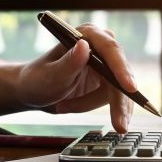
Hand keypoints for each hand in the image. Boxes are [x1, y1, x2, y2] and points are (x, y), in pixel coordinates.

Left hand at [17, 23, 135, 132]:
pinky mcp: (106, 81)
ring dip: (90, 104)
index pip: (110, 49)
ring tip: (63, 106)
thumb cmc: (37, 80)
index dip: (121, 68)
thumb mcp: (50, 75)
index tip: (129, 88)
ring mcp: (105, 64)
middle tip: (119, 125)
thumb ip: (68, 63)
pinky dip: (91, 106)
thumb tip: (84, 46)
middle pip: (120, 74)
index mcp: (85, 35)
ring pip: (117, 91)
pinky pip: (112, 99)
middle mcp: (99, 46)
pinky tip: (69, 107)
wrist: (32, 92)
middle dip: (117, 101)